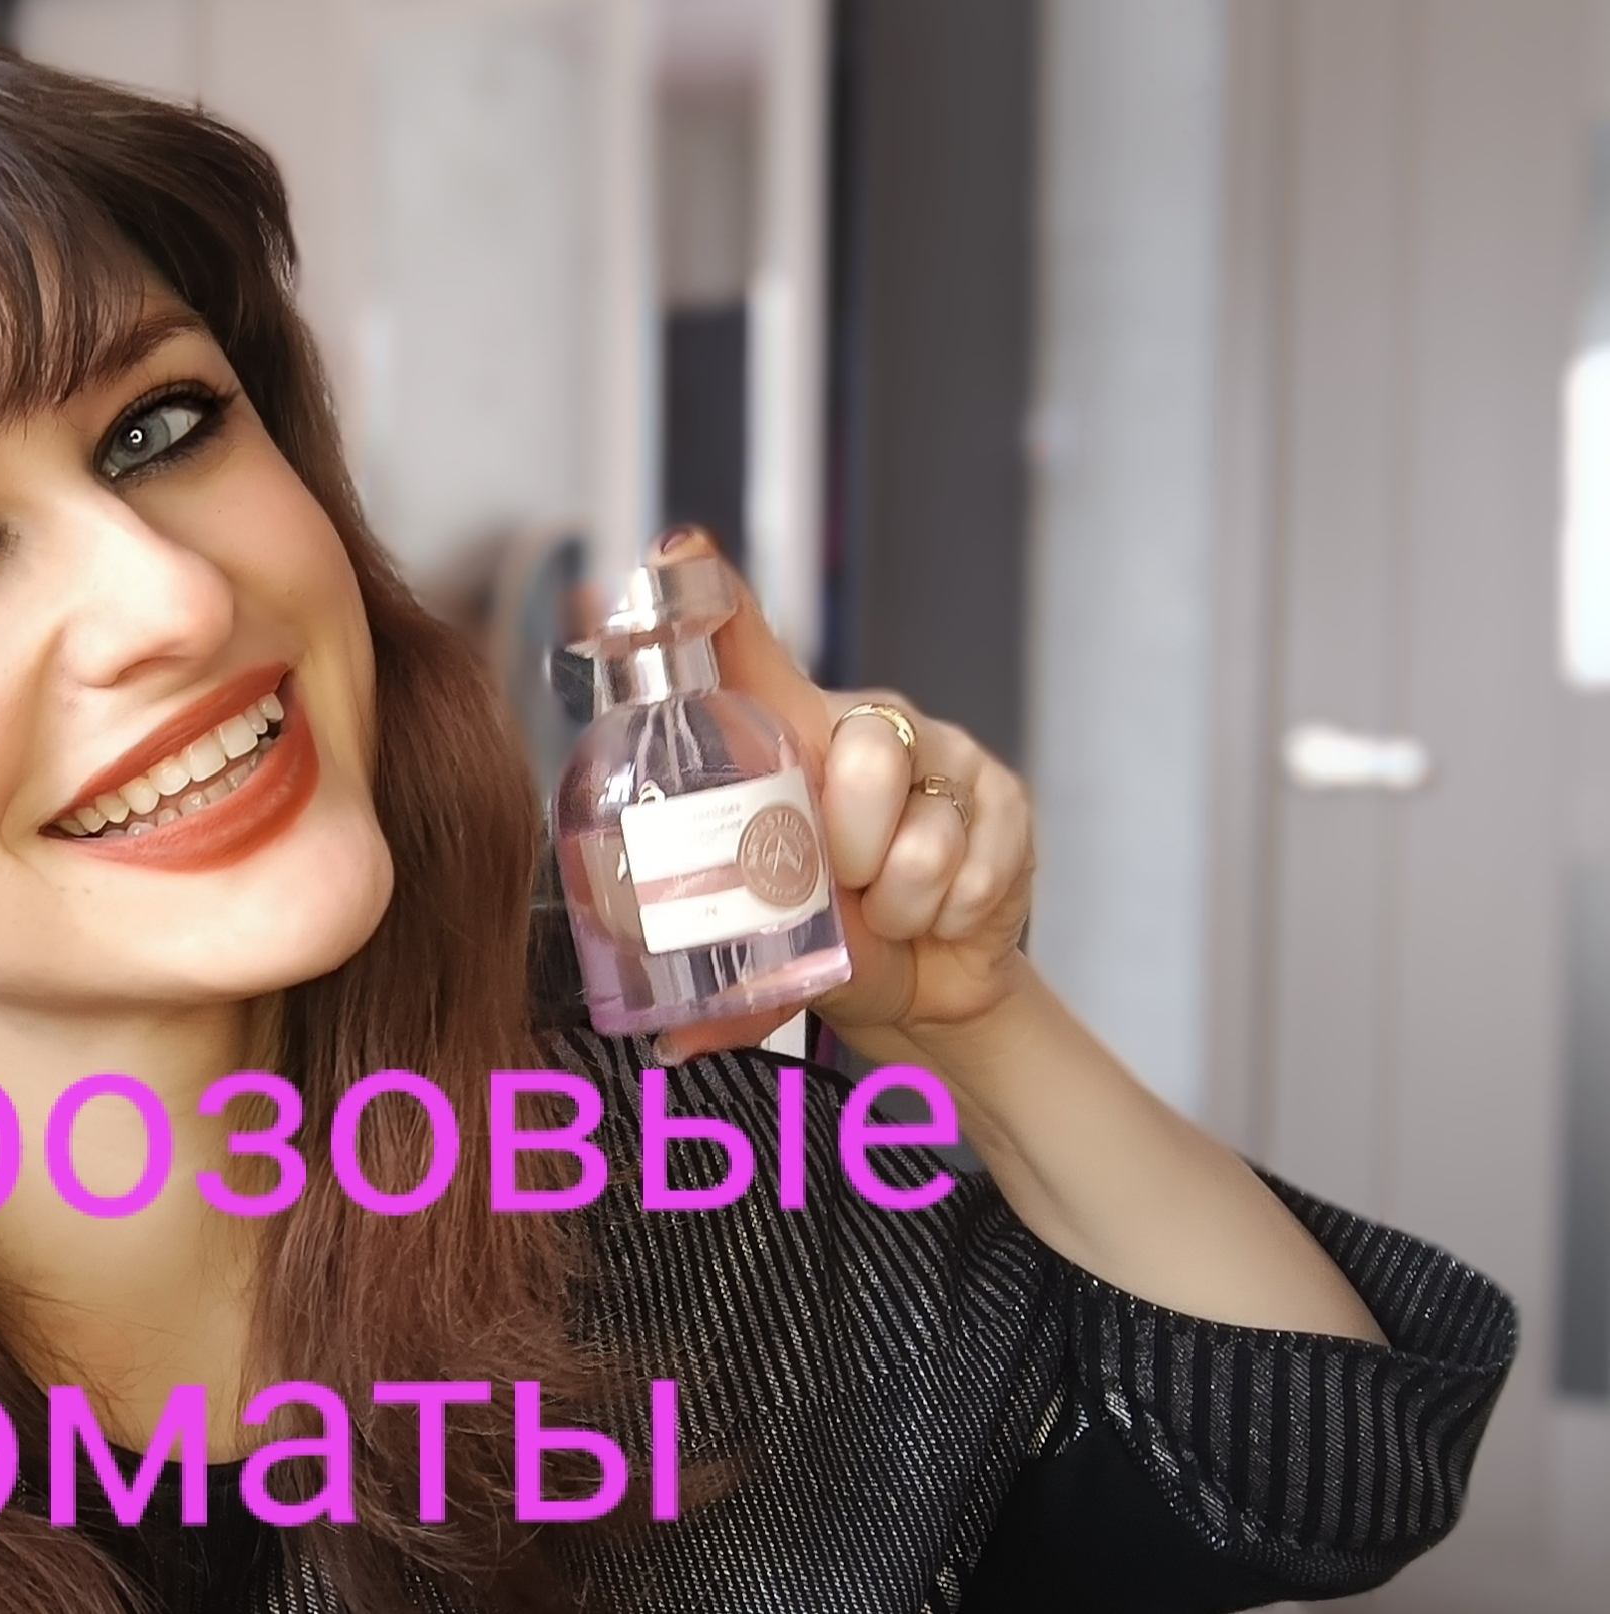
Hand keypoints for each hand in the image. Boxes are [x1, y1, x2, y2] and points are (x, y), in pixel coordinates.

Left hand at [637, 531, 1038, 1069]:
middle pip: (859, 745)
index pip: (747, 652)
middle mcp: (863, 726)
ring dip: (903, 898)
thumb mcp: (766, 948)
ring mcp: (940, 753)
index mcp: (787, 743)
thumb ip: (720, 985)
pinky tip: (942, 913)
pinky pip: (979, 858)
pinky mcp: (1003, 794)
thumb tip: (667, 1043)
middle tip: (842, 885)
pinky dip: (955, 910)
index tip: (673, 548)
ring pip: (922, 826)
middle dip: (846, 841)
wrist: (927, 982)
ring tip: (890, 910)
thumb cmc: (830, 936)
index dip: (711, 597)